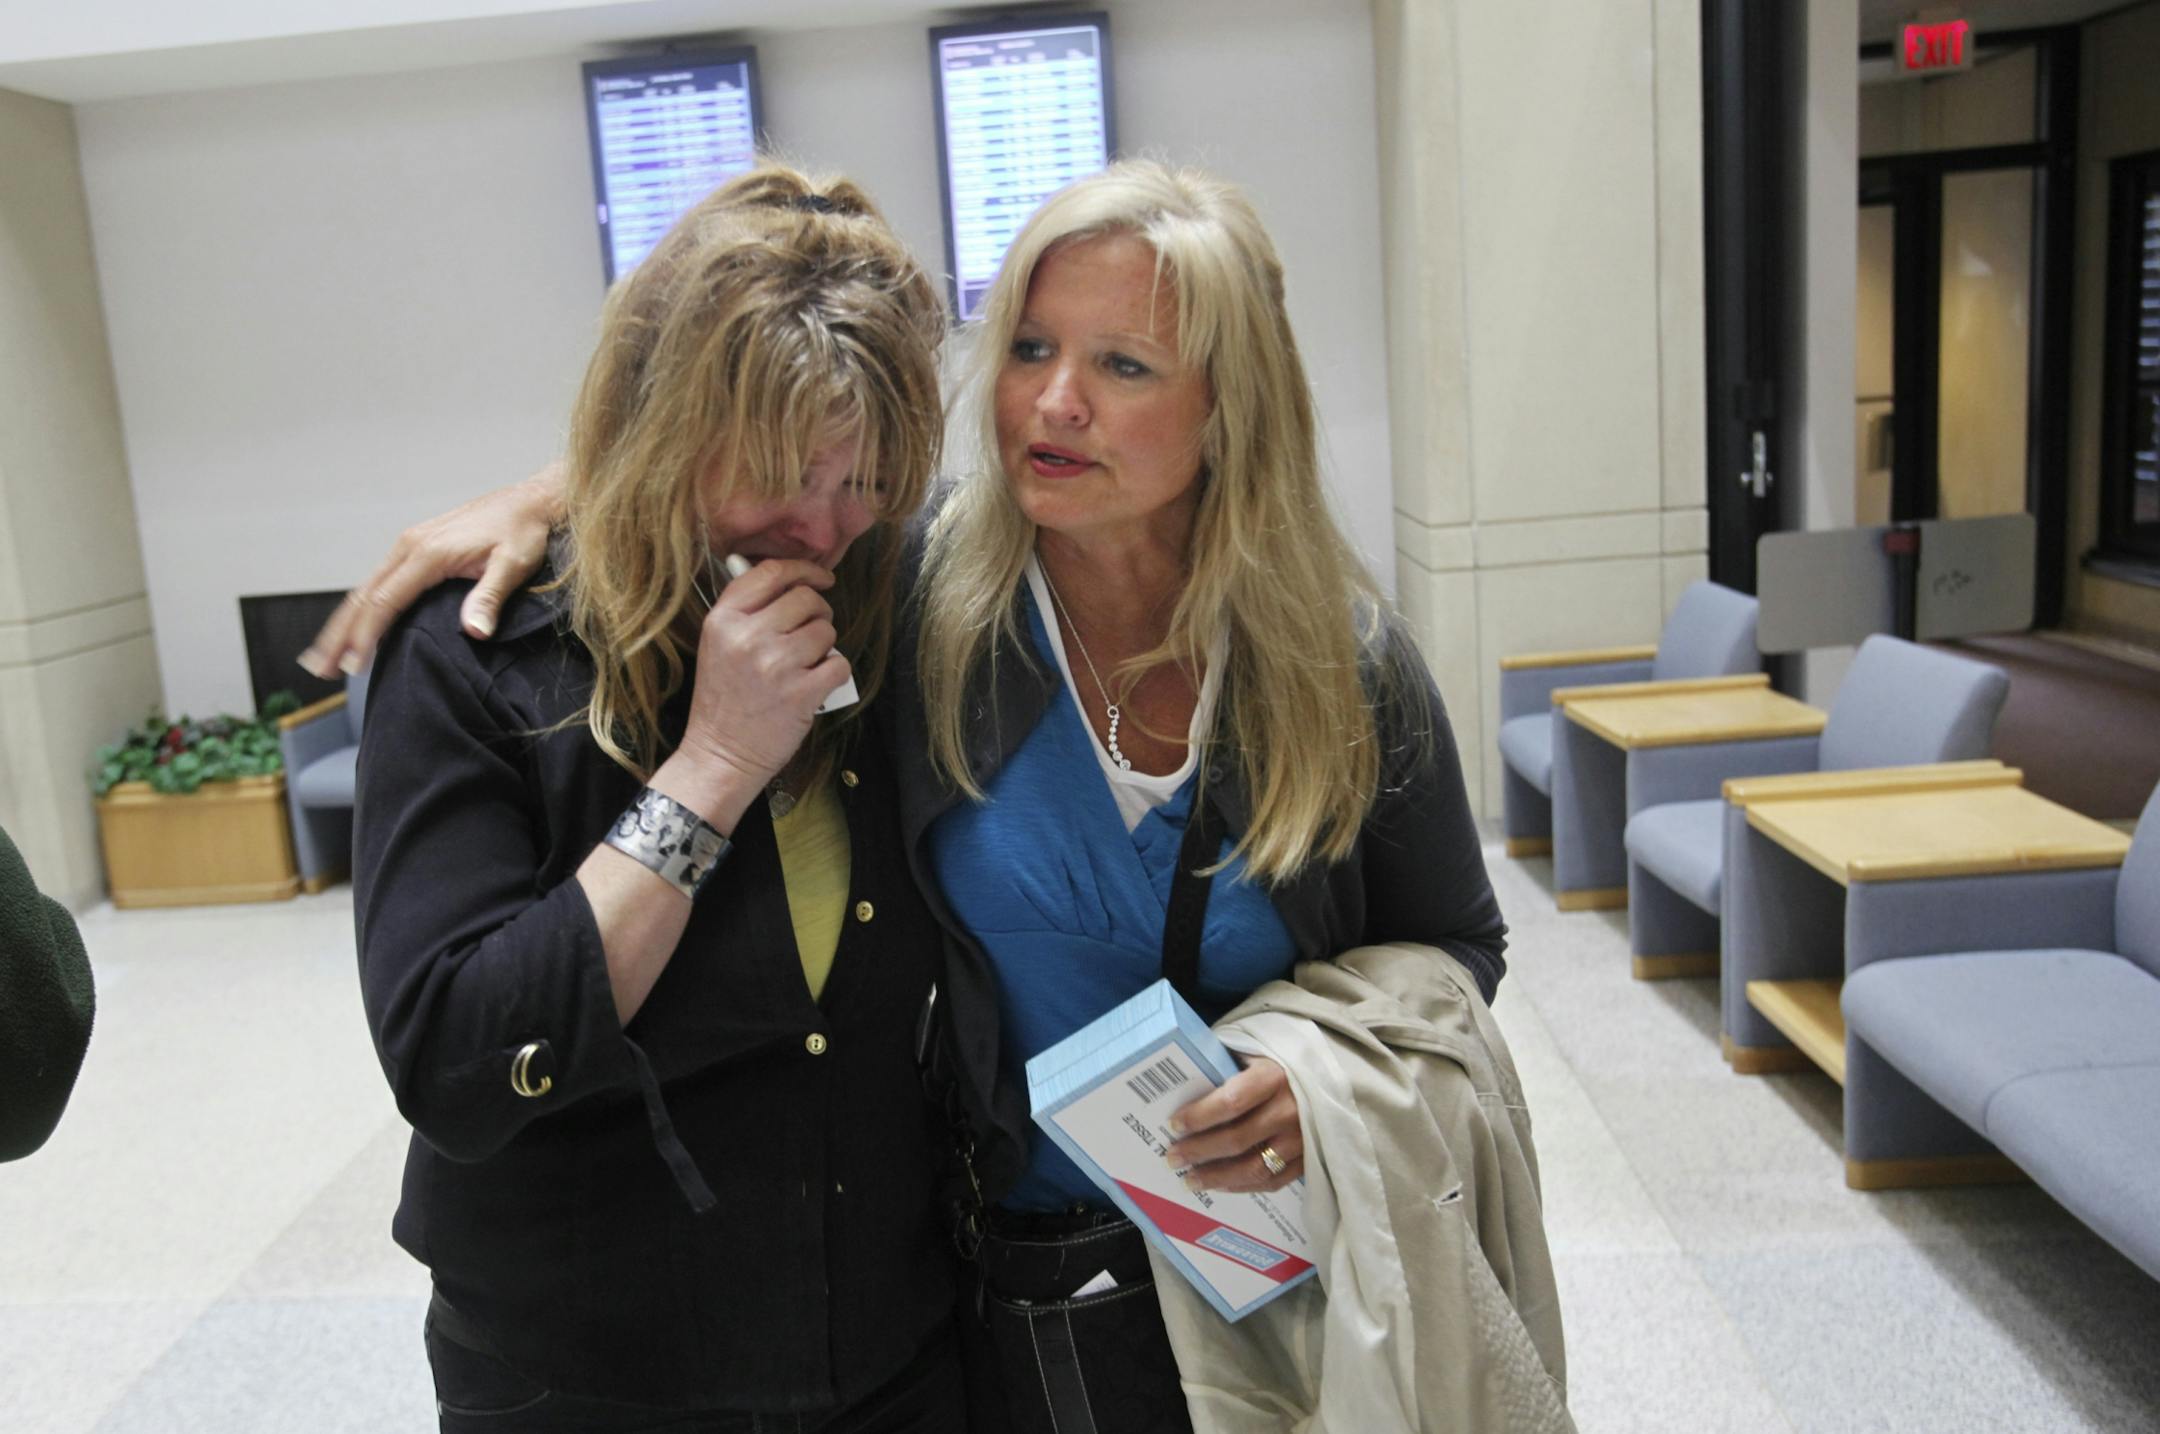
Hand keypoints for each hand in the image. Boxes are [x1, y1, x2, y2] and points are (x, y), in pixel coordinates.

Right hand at [298, 462, 564, 676]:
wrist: (530, 501)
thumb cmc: (524, 532)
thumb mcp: (514, 564)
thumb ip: (491, 596)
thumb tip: (473, 631)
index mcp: (427, 553)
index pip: (385, 600)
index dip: (365, 635)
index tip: (352, 666)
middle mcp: (409, 546)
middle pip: (363, 595)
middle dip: (339, 634)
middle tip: (319, 669)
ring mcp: (410, 545)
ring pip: (366, 588)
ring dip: (344, 623)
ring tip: (325, 656)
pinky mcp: (416, 548)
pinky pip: (380, 581)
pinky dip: (362, 607)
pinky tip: (358, 628)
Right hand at [676, 560, 850, 789]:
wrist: (721, 755)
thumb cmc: (723, 700)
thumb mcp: (718, 644)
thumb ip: (747, 610)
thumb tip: (790, 578)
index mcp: (723, 620)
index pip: (772, 572)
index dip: (804, 570)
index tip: (821, 577)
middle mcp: (748, 637)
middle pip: (806, 599)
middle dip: (817, 613)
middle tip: (808, 634)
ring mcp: (776, 665)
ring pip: (826, 631)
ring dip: (824, 646)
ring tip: (804, 664)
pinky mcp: (801, 693)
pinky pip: (839, 664)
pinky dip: (834, 673)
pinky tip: (815, 683)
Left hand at [1165, 1057, 1302, 1193]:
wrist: (1334, 1075)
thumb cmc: (1283, 1062)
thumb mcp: (1257, 1052)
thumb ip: (1226, 1066)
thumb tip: (1183, 1086)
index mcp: (1275, 1077)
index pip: (1231, 1102)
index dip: (1200, 1116)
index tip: (1174, 1125)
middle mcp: (1291, 1110)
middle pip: (1237, 1140)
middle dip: (1199, 1151)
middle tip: (1173, 1158)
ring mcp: (1303, 1139)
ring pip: (1254, 1168)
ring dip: (1218, 1178)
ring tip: (1191, 1180)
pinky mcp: (1310, 1159)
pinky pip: (1273, 1181)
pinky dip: (1243, 1186)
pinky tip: (1222, 1185)